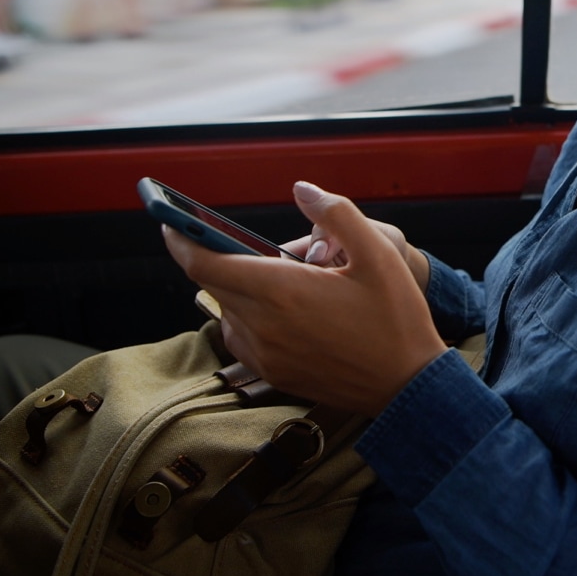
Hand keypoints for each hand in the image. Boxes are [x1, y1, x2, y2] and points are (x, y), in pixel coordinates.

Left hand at [163, 181, 447, 416]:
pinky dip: (248, 316)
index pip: (204, 264)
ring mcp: (265, 354)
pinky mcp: (271, 373)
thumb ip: (338, 213)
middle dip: (221, 258)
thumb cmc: (395, 318)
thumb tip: (302, 189)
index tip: (171, 223)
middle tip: (245, 244)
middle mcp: (264, 325)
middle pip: (215, 283)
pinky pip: (241, 336)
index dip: (181, 239)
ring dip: (239, 289)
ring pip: (228, 310)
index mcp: (282, 291)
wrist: (406, 386)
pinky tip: (283, 310)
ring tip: (282, 280)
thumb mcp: (379, 254)